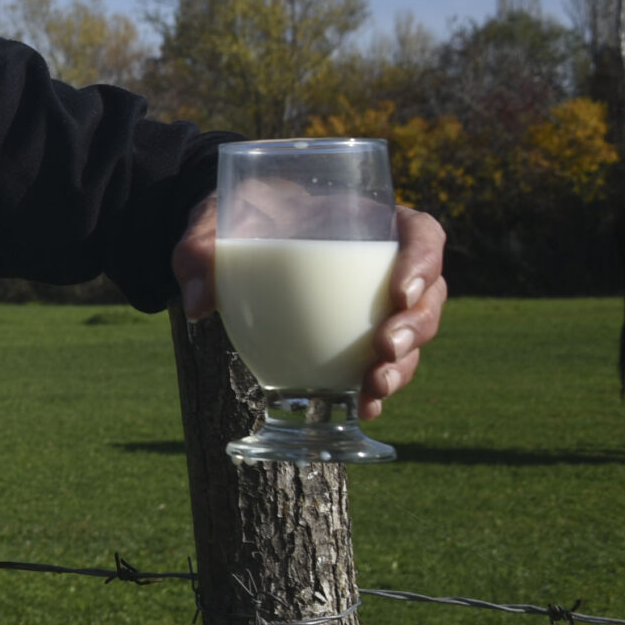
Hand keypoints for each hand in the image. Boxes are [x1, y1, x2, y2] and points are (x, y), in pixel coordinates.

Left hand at [173, 199, 448, 419]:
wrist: (236, 238)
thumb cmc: (239, 216)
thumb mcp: (214, 218)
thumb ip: (199, 248)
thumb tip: (196, 304)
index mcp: (369, 220)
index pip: (422, 235)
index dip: (424, 263)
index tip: (400, 292)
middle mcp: (385, 263)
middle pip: (428, 295)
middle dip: (416, 327)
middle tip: (385, 350)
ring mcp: (376, 303)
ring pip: (414, 336)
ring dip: (403, 365)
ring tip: (375, 387)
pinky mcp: (358, 336)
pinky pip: (381, 363)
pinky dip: (374, 387)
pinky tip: (363, 408)